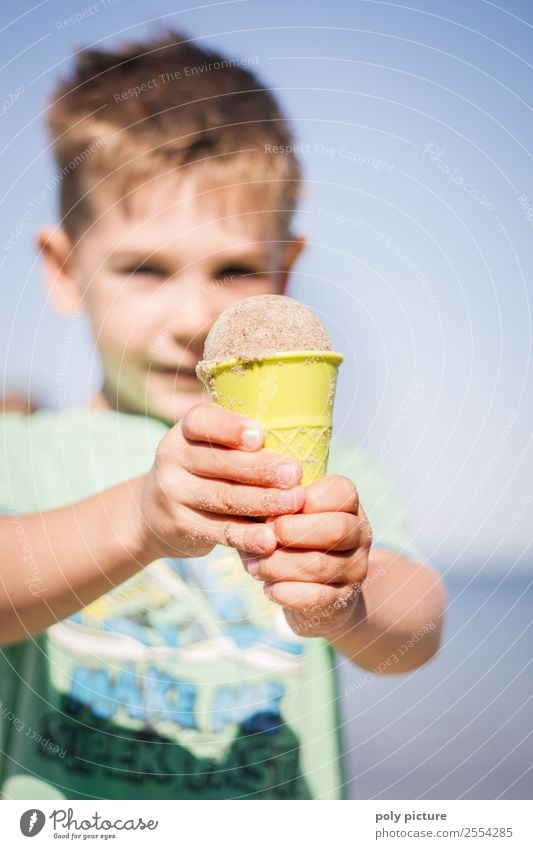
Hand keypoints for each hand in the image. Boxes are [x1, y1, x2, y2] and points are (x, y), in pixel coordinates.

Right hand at [137, 402, 305, 559]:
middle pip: (219, 463)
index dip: (230, 428)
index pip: (201, 421)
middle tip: (295, 473)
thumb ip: (238, 442)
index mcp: (184, 433)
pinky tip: (269, 540)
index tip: (259, 436)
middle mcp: (173, 460)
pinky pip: (220, 531)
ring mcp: (174, 495)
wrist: (153, 512)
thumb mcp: (207, 448)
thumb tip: (293, 436)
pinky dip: (247, 537)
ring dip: (263, 501)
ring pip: (223, 497)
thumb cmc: (201, 471)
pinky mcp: (181, 526)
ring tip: (294, 502)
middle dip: (261, 469)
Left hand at [239, 475, 372, 638]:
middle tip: (263, 538)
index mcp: (349, 505)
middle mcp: (360, 534)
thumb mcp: (286, 515)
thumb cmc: (293, 540)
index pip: (339, 492)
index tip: (273, 509)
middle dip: (291, 532)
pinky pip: (316, 597)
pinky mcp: (343, 601)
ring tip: (254, 566)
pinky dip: (285, 593)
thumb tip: (254, 504)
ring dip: (278, 565)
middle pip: (335, 529)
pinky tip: (268, 588)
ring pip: (320, 565)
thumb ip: (273, 505)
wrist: (318, 593)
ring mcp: (356, 569)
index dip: (301, 499)